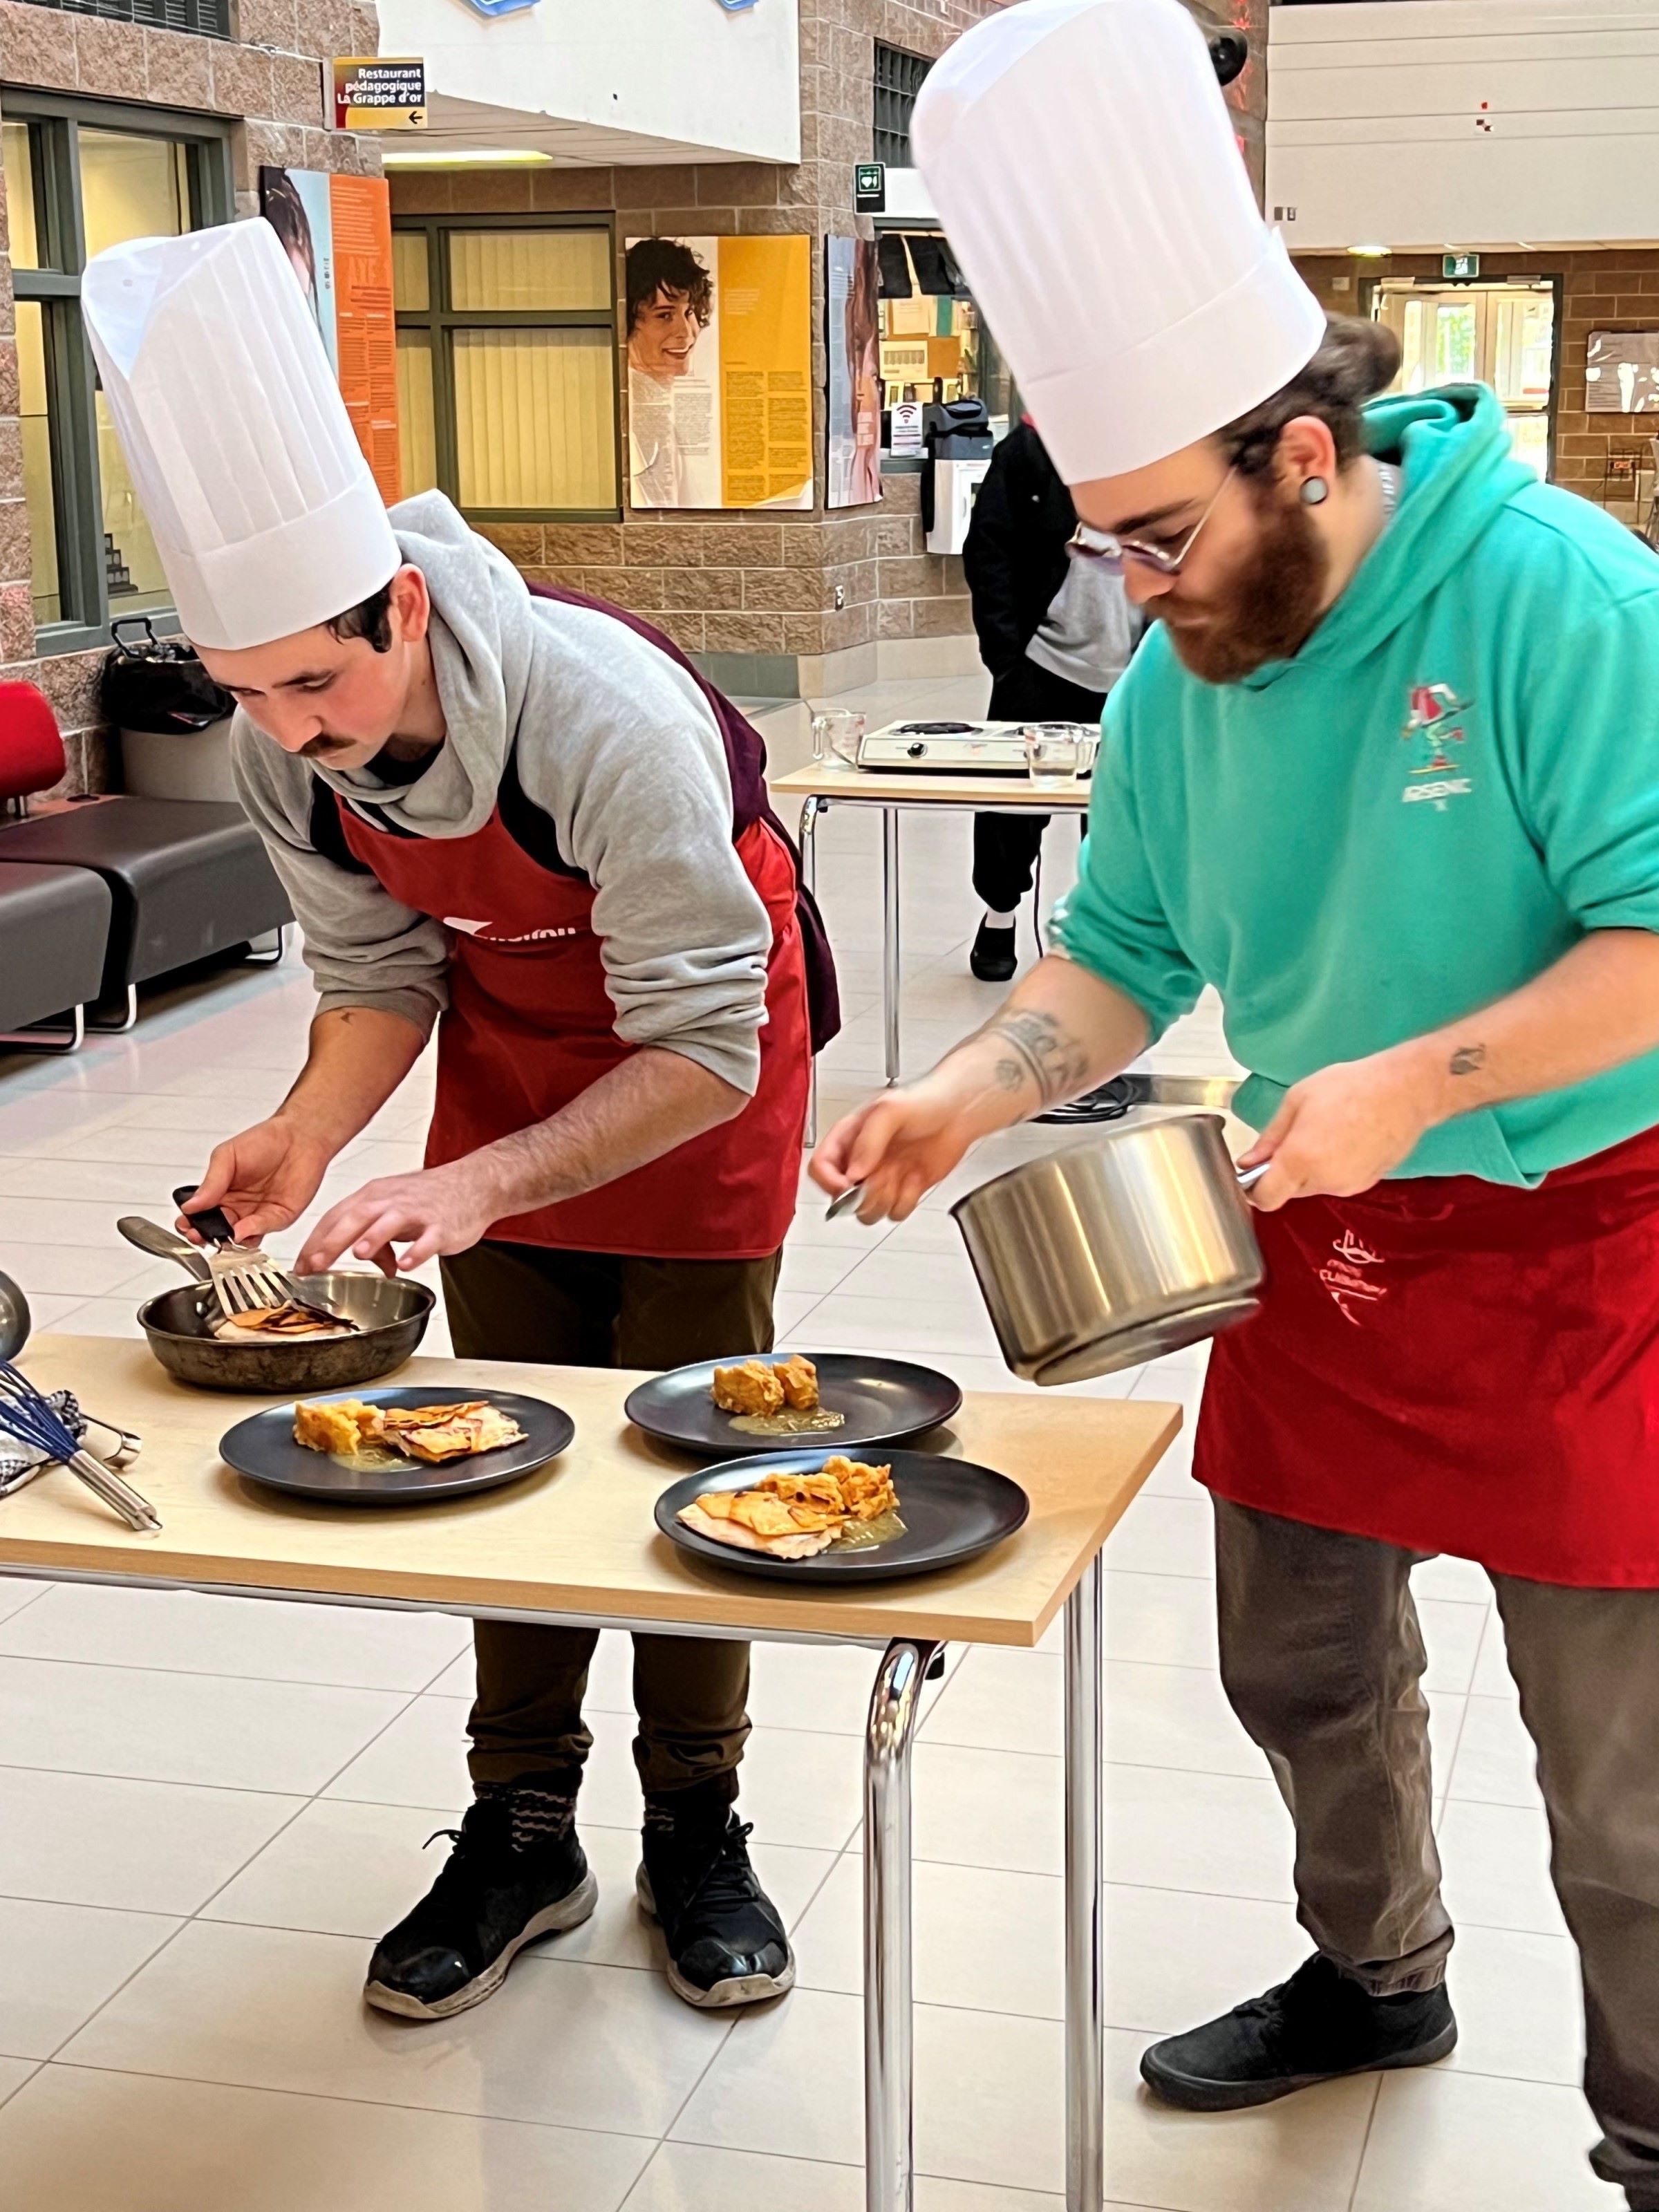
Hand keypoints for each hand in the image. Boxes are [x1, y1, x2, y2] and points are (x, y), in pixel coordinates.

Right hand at [178, 1117, 335, 1245]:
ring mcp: (257, 1215)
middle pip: (216, 1231)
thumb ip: (210, 1183)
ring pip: (238, 1238)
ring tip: (219, 1236)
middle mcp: (238, 1208)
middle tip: (197, 1235)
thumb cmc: (263, 1141)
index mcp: (220, 1194)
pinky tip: (240, 1230)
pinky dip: (249, 1234)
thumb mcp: (227, 1157)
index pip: (200, 1215)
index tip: (184, 1224)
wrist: (299, 1136)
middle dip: (205, 1236)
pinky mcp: (278, 1218)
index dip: (190, 1223)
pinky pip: (261, 1231)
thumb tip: (189, 1205)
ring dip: (227, 1241)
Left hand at [298, 1155, 506, 1274]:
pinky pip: (428, 1239)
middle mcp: (391, 1201)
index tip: (301, 1265)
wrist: (475, 1183)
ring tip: (359, 1254)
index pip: (336, 1216)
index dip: (315, 1241)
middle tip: (315, 1264)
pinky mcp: (442, 1225)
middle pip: (356, 1218)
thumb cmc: (431, 1197)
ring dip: (374, 1238)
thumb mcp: (397, 1212)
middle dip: (332, 1242)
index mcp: (374, 1196)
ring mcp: (417, 1212)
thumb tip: (374, 1266)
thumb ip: (377, 1237)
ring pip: (390, 1223)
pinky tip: (407, 1265)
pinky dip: (417, 1252)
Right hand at [809, 1083, 980, 1223]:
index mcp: (849, 1138)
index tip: (849, 1184)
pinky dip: (906, 1202)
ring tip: (899, 1177)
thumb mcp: (890, 1110)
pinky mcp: (904, 1190)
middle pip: (841, 1198)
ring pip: (867, 1212)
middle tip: (882, 1178)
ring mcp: (883, 1178)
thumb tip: (854, 1172)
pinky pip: (895, 1213)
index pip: (820, 1167)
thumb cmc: (926, 1100)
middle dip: (862, 1194)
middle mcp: (862, 1161)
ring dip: (884, 1201)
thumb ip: (868, 1141)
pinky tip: (914, 1179)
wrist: (959, 1112)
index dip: (829, 1181)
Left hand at [1239, 1047, 1434, 1210]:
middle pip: (1289, 1191)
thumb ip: (1270, 1137)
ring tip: (1326, 1133)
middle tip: (1296, 1137)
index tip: (1254, 1171)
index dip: (1254, 1188)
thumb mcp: (1298, 1100)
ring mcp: (1348, 1185)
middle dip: (1285, 1172)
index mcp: (1300, 1159)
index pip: (1265, 1198)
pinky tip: (1345, 1140)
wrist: (1405, 1091)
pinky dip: (1333, 1168)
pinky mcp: (1367, 1184)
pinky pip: (1337, 1182)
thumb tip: (1249, 1162)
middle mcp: (1324, 1180)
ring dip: (1310, 1169)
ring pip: (1314, 1187)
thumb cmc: (1351, 1087)